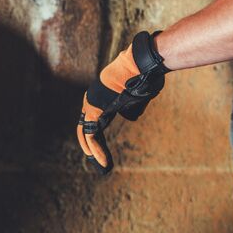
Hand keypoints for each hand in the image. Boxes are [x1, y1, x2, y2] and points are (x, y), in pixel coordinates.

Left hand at [77, 30, 168, 173]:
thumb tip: (129, 115)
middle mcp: (94, 100)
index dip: (98, 140)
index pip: (96, 122)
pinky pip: (92, 135)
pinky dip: (97, 150)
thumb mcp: (140, 95)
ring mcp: (92, 103)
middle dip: (93, 149)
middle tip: (101, 165)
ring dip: (95, 153)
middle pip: (88, 130)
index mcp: (104, 97)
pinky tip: (104, 164)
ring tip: (104, 168)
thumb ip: (132, 106)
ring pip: (89, 134)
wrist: (141, 64)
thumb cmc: (144, 75)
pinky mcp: (94, 109)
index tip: (104, 155)